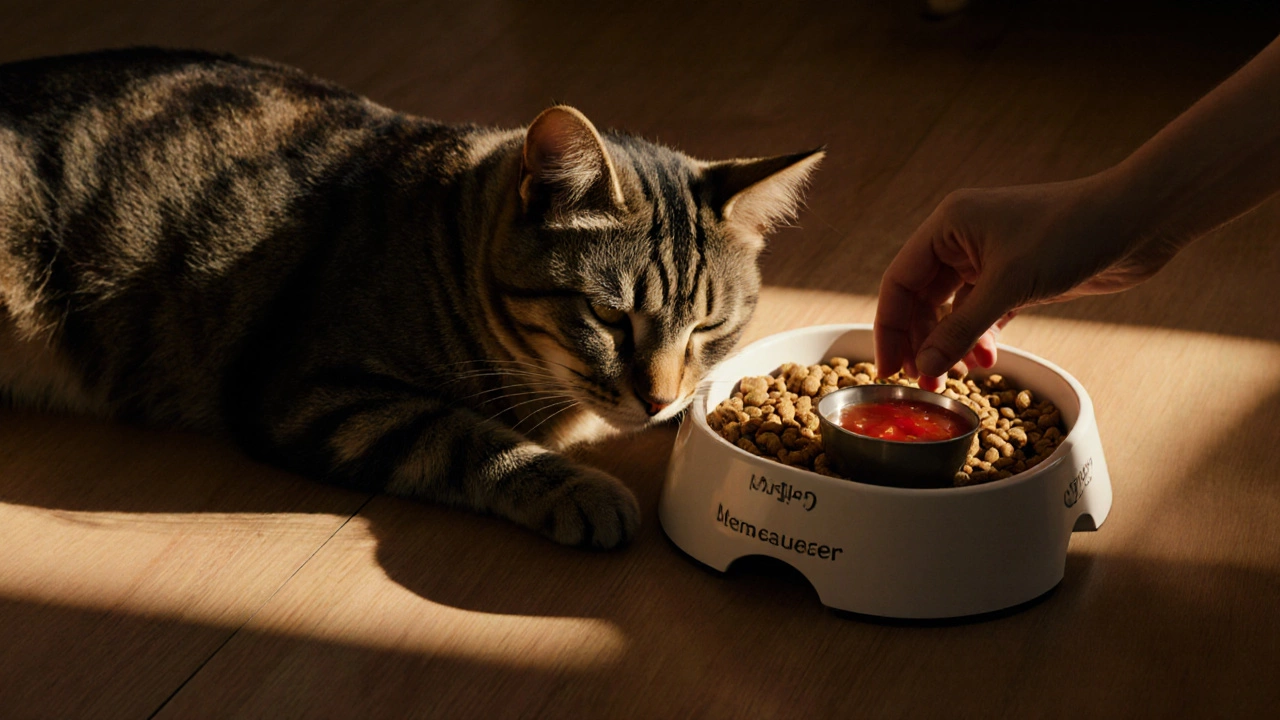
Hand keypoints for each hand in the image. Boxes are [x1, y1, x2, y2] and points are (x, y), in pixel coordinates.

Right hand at [874, 172, 1181, 390]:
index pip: (900, 280)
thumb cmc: (1073, 234)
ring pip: (953, 309)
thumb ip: (961, 329)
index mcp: (949, 224)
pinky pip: (982, 312)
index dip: (891, 326)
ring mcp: (991, 257)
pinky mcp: (1017, 275)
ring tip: (961, 375)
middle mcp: (963, 238)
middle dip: (924, 341)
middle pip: (923, 298)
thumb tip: (925, 367)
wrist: (1139, 220)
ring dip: (953, 343)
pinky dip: (980, 337)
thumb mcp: (1010, 285)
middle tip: (925, 381)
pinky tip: (987, 359)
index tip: (889, 368)